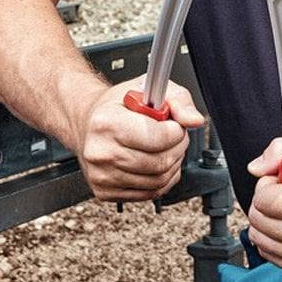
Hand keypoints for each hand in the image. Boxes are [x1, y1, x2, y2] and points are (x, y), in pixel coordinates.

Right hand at [75, 78, 203, 201]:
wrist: (88, 123)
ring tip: (165, 148)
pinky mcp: (105, 192)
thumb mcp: (148, 88)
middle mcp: (100, 151)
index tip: (175, 125)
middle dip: (177, 148)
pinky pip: (149, 193)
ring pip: (158, 180)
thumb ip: (178, 100)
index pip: (157, 138)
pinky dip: (162, 179)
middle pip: (159, 162)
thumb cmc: (118, 106)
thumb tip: (193, 120)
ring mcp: (101, 175)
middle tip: (174, 136)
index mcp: (106, 122)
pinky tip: (156, 163)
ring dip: (172, 164)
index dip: (176, 131)